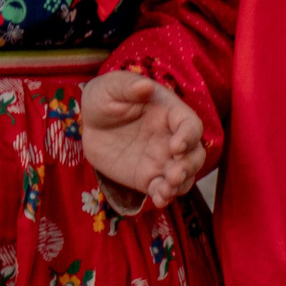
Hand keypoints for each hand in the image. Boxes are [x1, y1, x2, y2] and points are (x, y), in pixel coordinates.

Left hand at [80, 71, 205, 208]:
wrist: (90, 124)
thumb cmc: (105, 97)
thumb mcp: (112, 86)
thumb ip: (128, 86)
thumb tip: (144, 86)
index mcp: (170, 113)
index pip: (190, 125)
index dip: (188, 137)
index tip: (176, 147)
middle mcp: (172, 138)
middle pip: (195, 154)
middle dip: (188, 166)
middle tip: (174, 174)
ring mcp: (162, 160)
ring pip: (184, 175)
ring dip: (180, 185)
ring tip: (165, 190)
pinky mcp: (148, 178)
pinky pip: (163, 190)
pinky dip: (164, 197)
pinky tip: (158, 200)